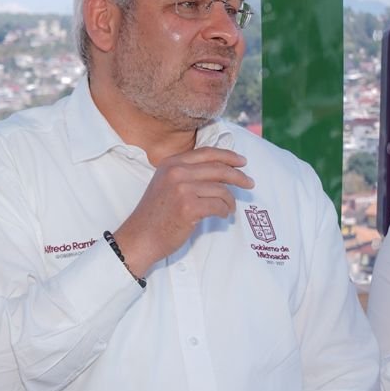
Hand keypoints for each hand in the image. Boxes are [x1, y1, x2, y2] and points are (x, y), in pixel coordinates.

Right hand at [115, 147, 253, 274]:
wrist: (140, 237)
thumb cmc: (156, 215)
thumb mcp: (166, 184)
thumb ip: (187, 174)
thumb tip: (221, 171)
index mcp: (171, 163)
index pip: (207, 153)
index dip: (228, 156)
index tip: (242, 161)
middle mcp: (176, 172)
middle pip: (218, 168)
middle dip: (238, 176)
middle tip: (250, 183)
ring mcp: (182, 189)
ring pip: (221, 189)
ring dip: (230, 201)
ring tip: (229, 209)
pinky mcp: (188, 207)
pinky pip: (219, 205)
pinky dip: (224, 211)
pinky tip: (222, 215)